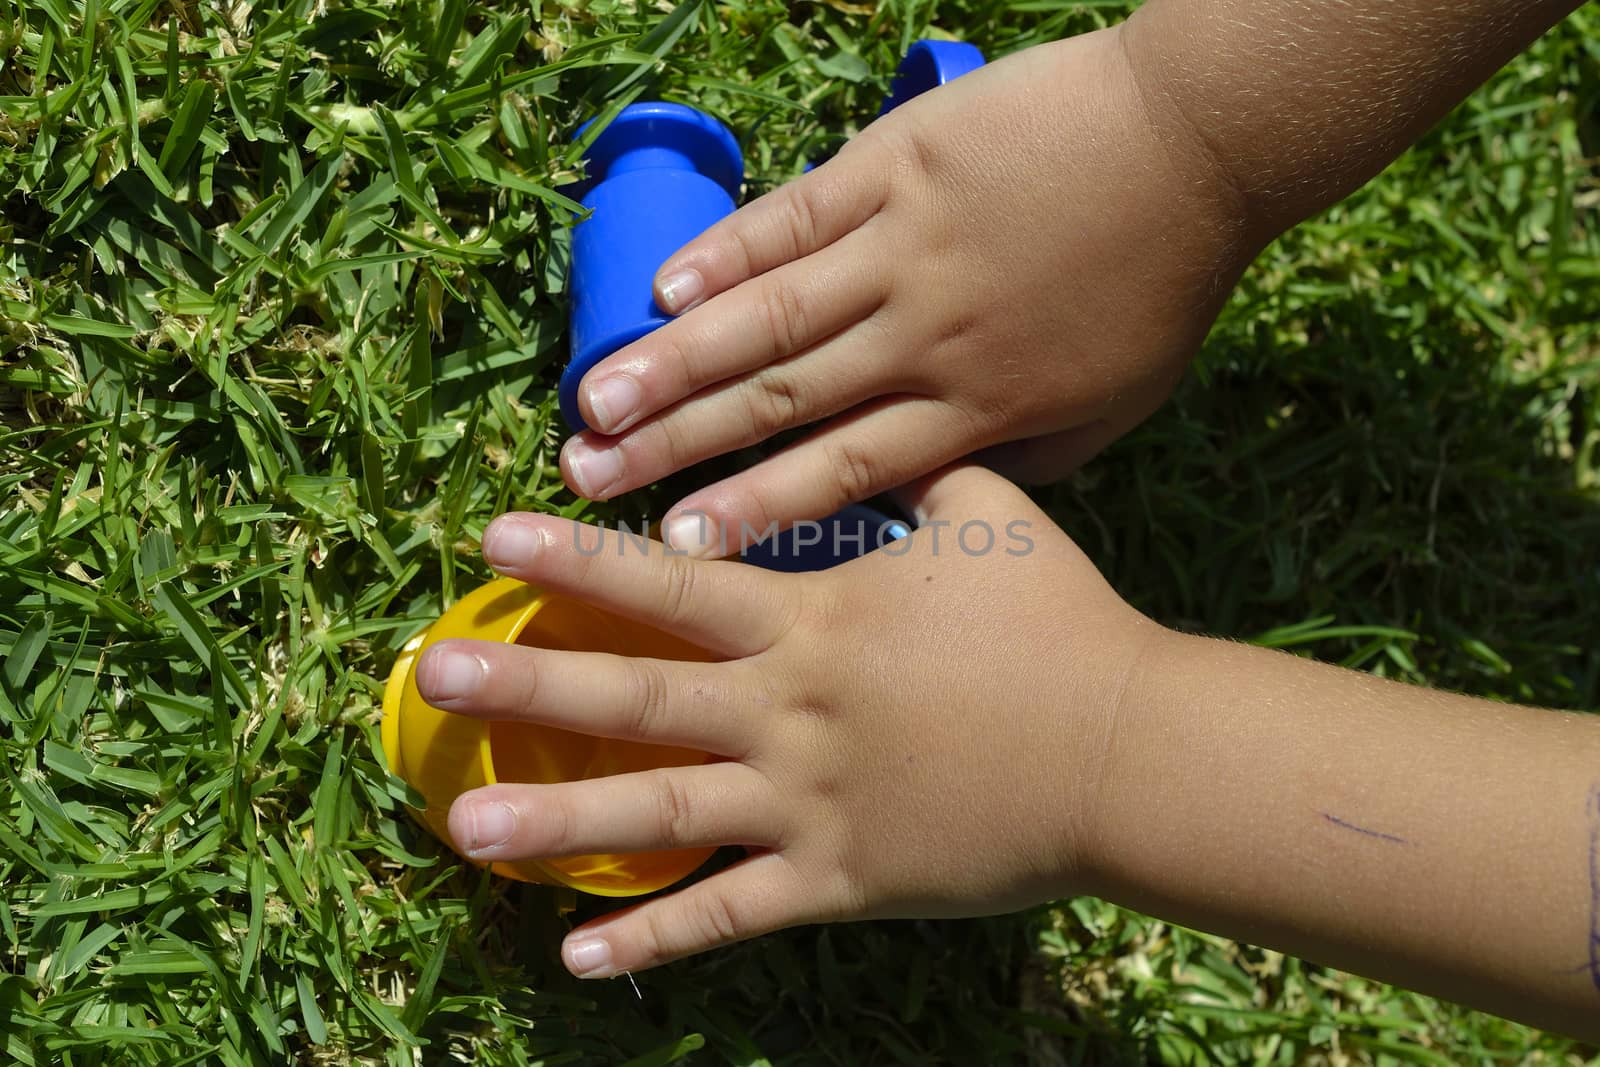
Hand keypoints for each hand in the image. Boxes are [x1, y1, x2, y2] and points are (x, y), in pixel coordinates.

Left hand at [412, 466, 1166, 976]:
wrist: (1126, 746)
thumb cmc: (1059, 622)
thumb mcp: (984, 515)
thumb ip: (904, 473)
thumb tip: (856, 428)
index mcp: (811, 622)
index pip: (669, 585)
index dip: (575, 562)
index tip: (491, 540)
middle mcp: (787, 710)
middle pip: (635, 693)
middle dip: (527, 682)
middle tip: (434, 677)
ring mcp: (805, 801)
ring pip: (659, 811)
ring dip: (555, 817)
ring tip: (462, 825)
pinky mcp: (838, 880)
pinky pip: (730, 913)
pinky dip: (653, 937)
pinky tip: (576, 956)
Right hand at [558, 25, 1253, 554]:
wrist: (1197, 144)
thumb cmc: (1160, 282)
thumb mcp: (1110, 407)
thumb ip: (1020, 460)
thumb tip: (947, 498)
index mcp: (973, 403)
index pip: (842, 471)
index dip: (753, 508)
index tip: (675, 543)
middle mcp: (921, 336)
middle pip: (781, 401)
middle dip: (677, 447)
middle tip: (586, 479)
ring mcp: (902, 246)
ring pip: (772, 315)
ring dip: (676, 360)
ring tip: (594, 399)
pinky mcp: (897, 165)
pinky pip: (796, 215)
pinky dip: (728, 250)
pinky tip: (663, 284)